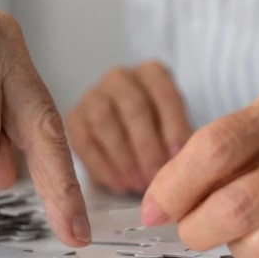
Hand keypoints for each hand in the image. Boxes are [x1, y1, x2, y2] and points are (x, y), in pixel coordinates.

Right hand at [66, 61, 191, 193]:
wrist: (129, 137)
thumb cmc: (161, 133)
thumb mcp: (176, 129)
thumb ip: (181, 141)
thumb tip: (184, 165)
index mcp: (152, 72)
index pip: (164, 93)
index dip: (172, 126)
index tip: (178, 158)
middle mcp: (120, 77)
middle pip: (133, 105)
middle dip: (146, 146)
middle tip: (156, 178)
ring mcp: (93, 94)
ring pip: (104, 120)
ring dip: (123, 157)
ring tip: (138, 185)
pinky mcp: (74, 117)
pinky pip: (83, 140)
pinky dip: (102, 166)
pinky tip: (119, 185)